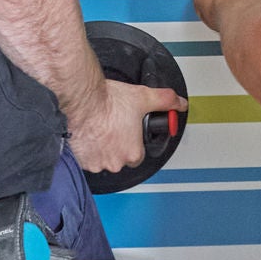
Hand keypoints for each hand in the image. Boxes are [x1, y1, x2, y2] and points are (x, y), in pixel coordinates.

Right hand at [66, 77, 186, 175]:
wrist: (82, 99)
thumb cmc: (108, 101)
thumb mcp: (144, 97)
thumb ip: (165, 101)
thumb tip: (179, 103)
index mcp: (133, 153)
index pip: (138, 155)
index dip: (134, 142)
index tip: (128, 132)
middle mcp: (115, 162)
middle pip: (119, 158)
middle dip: (116, 146)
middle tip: (112, 127)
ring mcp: (97, 162)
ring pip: (102, 160)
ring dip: (101, 149)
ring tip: (100, 129)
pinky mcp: (81, 160)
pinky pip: (85, 160)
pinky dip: (86, 150)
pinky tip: (88, 135)